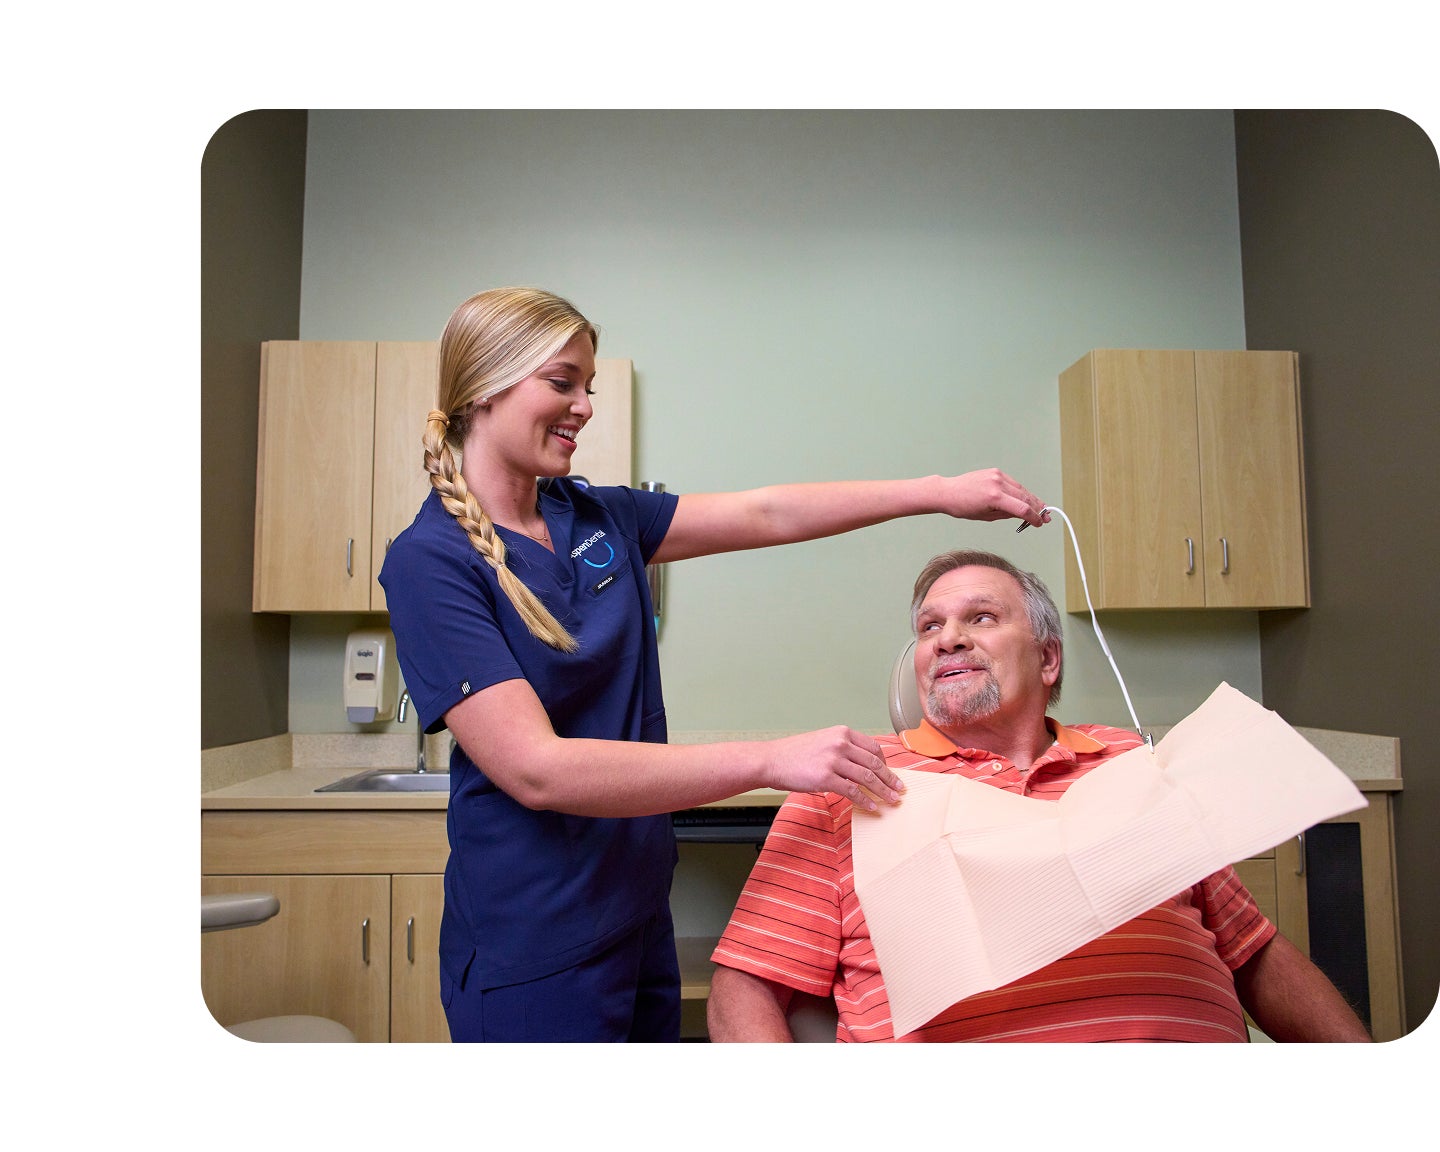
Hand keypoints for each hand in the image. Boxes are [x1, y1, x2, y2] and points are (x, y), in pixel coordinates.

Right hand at [762, 727, 903, 810]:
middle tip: (900, 789)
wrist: (771, 760)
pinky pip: (852, 791)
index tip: (890, 773)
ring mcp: (833, 760)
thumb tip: (861, 765)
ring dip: (883, 791)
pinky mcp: (825, 777)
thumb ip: (842, 749)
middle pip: (874, 763)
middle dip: (890, 778)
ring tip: (892, 800)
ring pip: (867, 777)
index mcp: (842, 733)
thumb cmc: (794, 753)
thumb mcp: (822, 741)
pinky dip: (865, 800)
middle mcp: (840, 743)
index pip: (873, 747)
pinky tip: (872, 807)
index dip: (885, 763)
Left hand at [937, 468, 1048, 527]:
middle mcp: (997, 483)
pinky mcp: (995, 472)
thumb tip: (1023, 514)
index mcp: (994, 497)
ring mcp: (997, 475)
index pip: (1021, 509)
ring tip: (1041, 508)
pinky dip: (1020, 491)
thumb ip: (1006, 514)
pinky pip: (1013, 483)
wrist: (948, 492)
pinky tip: (1027, 498)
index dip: (1034, 517)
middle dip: (1037, 508)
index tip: (1040, 523)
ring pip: (1021, 489)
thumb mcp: (986, 516)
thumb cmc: (963, 507)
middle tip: (1046, 517)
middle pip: (1025, 497)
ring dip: (1032, 499)